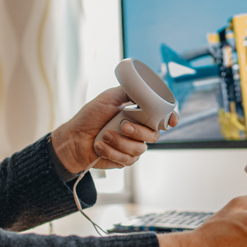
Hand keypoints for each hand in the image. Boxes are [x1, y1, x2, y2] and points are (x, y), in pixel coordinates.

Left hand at [50, 87, 179, 172]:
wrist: (74, 138)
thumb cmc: (89, 117)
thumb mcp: (108, 98)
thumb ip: (127, 91)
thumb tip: (142, 86)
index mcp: (138, 115)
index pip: (161, 118)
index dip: (171, 119)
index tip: (171, 121)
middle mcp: (138, 131)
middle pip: (154, 135)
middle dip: (139, 132)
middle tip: (123, 126)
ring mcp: (132, 147)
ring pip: (140, 149)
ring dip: (120, 143)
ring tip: (105, 136)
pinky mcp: (124, 160)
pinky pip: (128, 160)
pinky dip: (111, 152)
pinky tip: (100, 146)